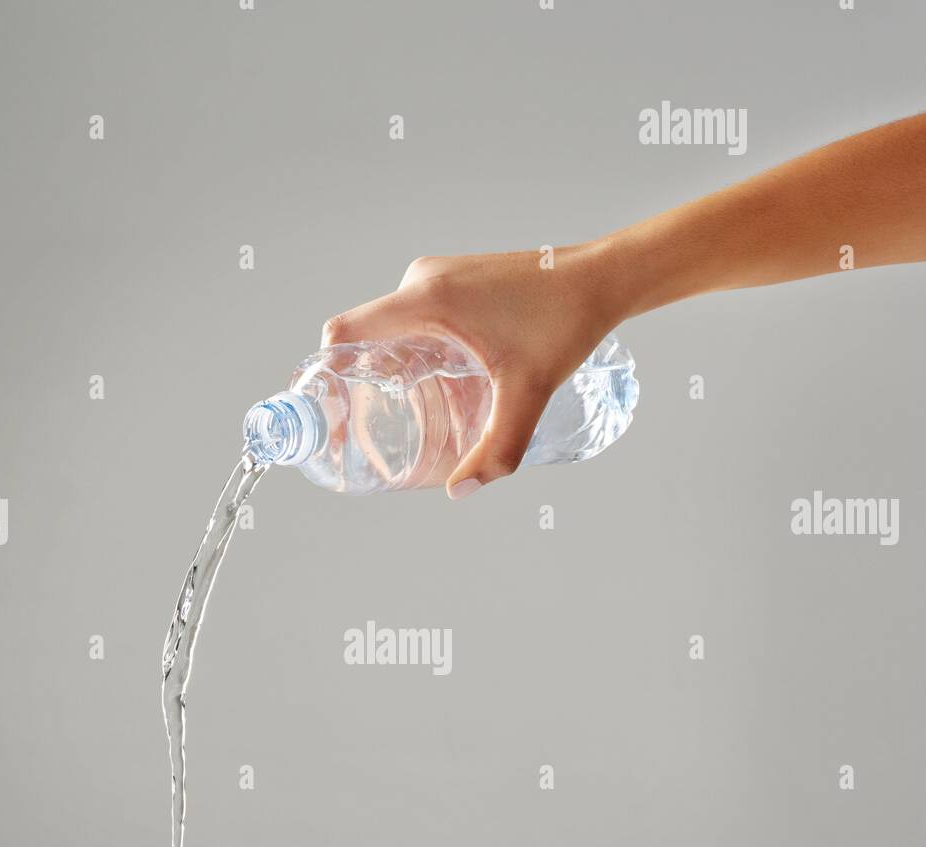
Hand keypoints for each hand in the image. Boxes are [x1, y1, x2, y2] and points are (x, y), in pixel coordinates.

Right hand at [320, 243, 620, 498]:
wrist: (599, 279)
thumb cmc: (564, 324)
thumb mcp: (528, 393)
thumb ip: (497, 448)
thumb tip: (460, 490)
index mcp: (426, 300)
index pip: (344, 332)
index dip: (325, 371)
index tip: (329, 408)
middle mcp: (422, 281)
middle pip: (363, 336)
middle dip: (359, 381)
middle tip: (367, 425)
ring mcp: (437, 277)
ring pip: (389, 327)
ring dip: (388, 366)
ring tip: (403, 410)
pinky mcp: (453, 280)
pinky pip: (412, 317)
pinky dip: (411, 349)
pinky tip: (434, 381)